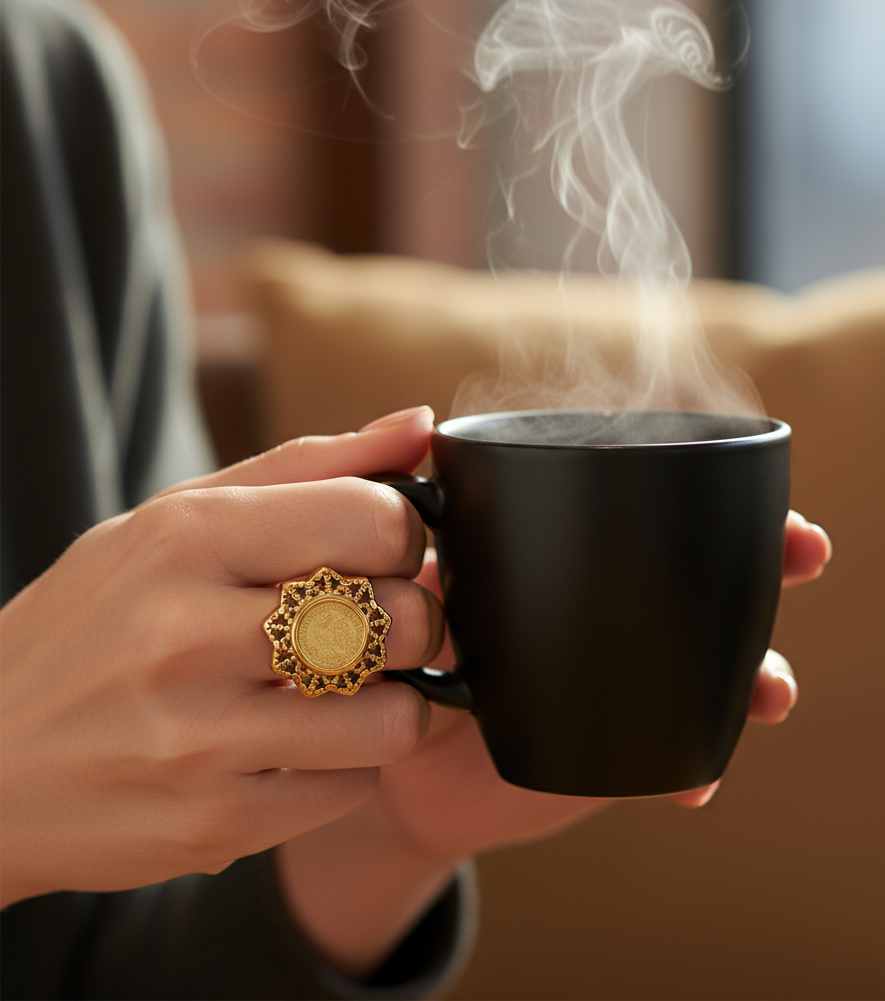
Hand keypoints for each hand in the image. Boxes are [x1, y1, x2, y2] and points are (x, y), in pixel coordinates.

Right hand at [0, 407, 442, 905]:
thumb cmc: (97, 619)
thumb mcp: (178, 518)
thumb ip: (309, 467)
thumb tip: (420, 426)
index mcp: (186, 539)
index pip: (374, 519)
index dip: (407, 534)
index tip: (385, 551)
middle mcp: (188, 636)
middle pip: (400, 618)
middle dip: (416, 618)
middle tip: (384, 622)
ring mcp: (199, 740)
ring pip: (394, 718)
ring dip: (398, 700)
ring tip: (357, 687)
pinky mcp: (213, 824)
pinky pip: (353, 788)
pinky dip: (351, 763)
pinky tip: (307, 741)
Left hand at [277, 509, 831, 974]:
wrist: (379, 750)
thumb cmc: (376, 635)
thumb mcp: (375, 558)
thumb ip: (377, 480)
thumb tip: (422, 419)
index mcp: (566, 547)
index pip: (651, 501)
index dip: (715, 488)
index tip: (763, 484)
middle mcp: (606, 604)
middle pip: (706, 574)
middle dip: (768, 560)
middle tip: (807, 551)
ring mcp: (617, 674)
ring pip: (712, 666)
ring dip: (760, 673)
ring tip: (772, 691)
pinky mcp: (612, 743)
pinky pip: (674, 754)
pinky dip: (696, 769)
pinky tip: (696, 789)